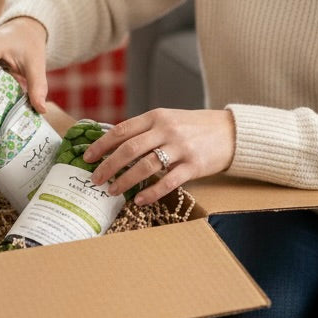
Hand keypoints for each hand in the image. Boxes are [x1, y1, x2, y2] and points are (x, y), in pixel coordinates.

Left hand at [83, 108, 234, 205]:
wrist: (229, 132)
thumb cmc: (194, 127)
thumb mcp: (169, 120)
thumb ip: (146, 130)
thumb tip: (114, 146)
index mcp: (157, 117)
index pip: (122, 130)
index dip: (101, 144)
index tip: (87, 157)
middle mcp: (166, 130)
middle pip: (129, 149)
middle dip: (108, 166)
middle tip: (95, 179)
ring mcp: (181, 148)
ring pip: (145, 166)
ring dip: (124, 181)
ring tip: (112, 191)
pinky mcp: (193, 165)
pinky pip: (167, 181)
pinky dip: (150, 192)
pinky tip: (139, 200)